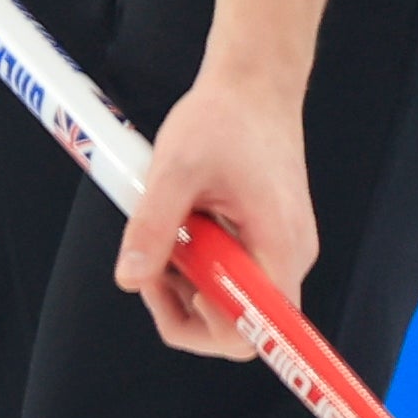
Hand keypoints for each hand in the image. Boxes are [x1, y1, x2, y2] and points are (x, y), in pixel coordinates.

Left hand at [116, 68, 314, 364]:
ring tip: (162, 237)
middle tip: (150, 264)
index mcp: (279, 247)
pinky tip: (177, 230)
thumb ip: (152, 226)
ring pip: (230, 300)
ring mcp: (278, 249)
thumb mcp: (175, 170)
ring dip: (185, 284)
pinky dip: (196, 264)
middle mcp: (288, 257)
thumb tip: (130, 278)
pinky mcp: (264, 238)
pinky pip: (230, 274)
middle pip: (239, 325)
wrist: (253, 85)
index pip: (256, 332)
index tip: (173, 287)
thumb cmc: (223, 119)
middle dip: (185, 307)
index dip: (207, 327)